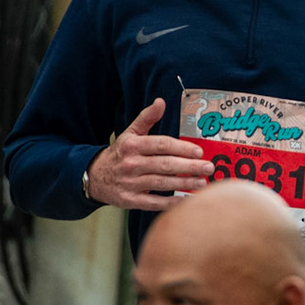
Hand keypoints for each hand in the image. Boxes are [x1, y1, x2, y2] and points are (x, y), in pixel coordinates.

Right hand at [86, 98, 213, 209]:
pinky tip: (187, 200)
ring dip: (185, 184)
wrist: (95, 176)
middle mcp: (131, 164)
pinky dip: (171, 203)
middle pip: (165, 165)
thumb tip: (161, 102)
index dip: (182, 148)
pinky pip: (154, 203)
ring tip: (202, 182)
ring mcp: (130, 183)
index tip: (199, 151)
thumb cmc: (120, 153)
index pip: (161, 145)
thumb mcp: (130, 133)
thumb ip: (147, 117)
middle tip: (209, 167)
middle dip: (189, 167)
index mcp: (132, 145)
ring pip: (162, 183)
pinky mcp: (130, 200)